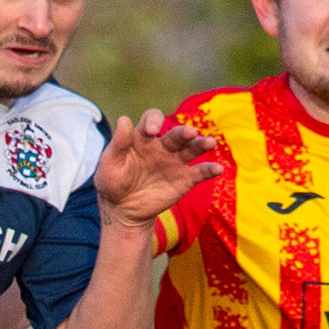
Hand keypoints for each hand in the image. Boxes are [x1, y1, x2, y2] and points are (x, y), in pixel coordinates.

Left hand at [97, 109, 225, 224]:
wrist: (122, 209)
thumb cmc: (113, 182)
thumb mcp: (109, 163)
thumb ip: (118, 143)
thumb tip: (124, 119)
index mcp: (143, 137)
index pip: (152, 119)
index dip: (154, 121)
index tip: (152, 131)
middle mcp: (162, 145)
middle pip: (176, 134)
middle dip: (183, 132)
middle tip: (189, 133)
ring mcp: (175, 161)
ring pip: (192, 148)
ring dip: (201, 144)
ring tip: (210, 143)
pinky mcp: (184, 179)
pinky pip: (200, 172)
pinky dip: (209, 169)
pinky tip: (218, 169)